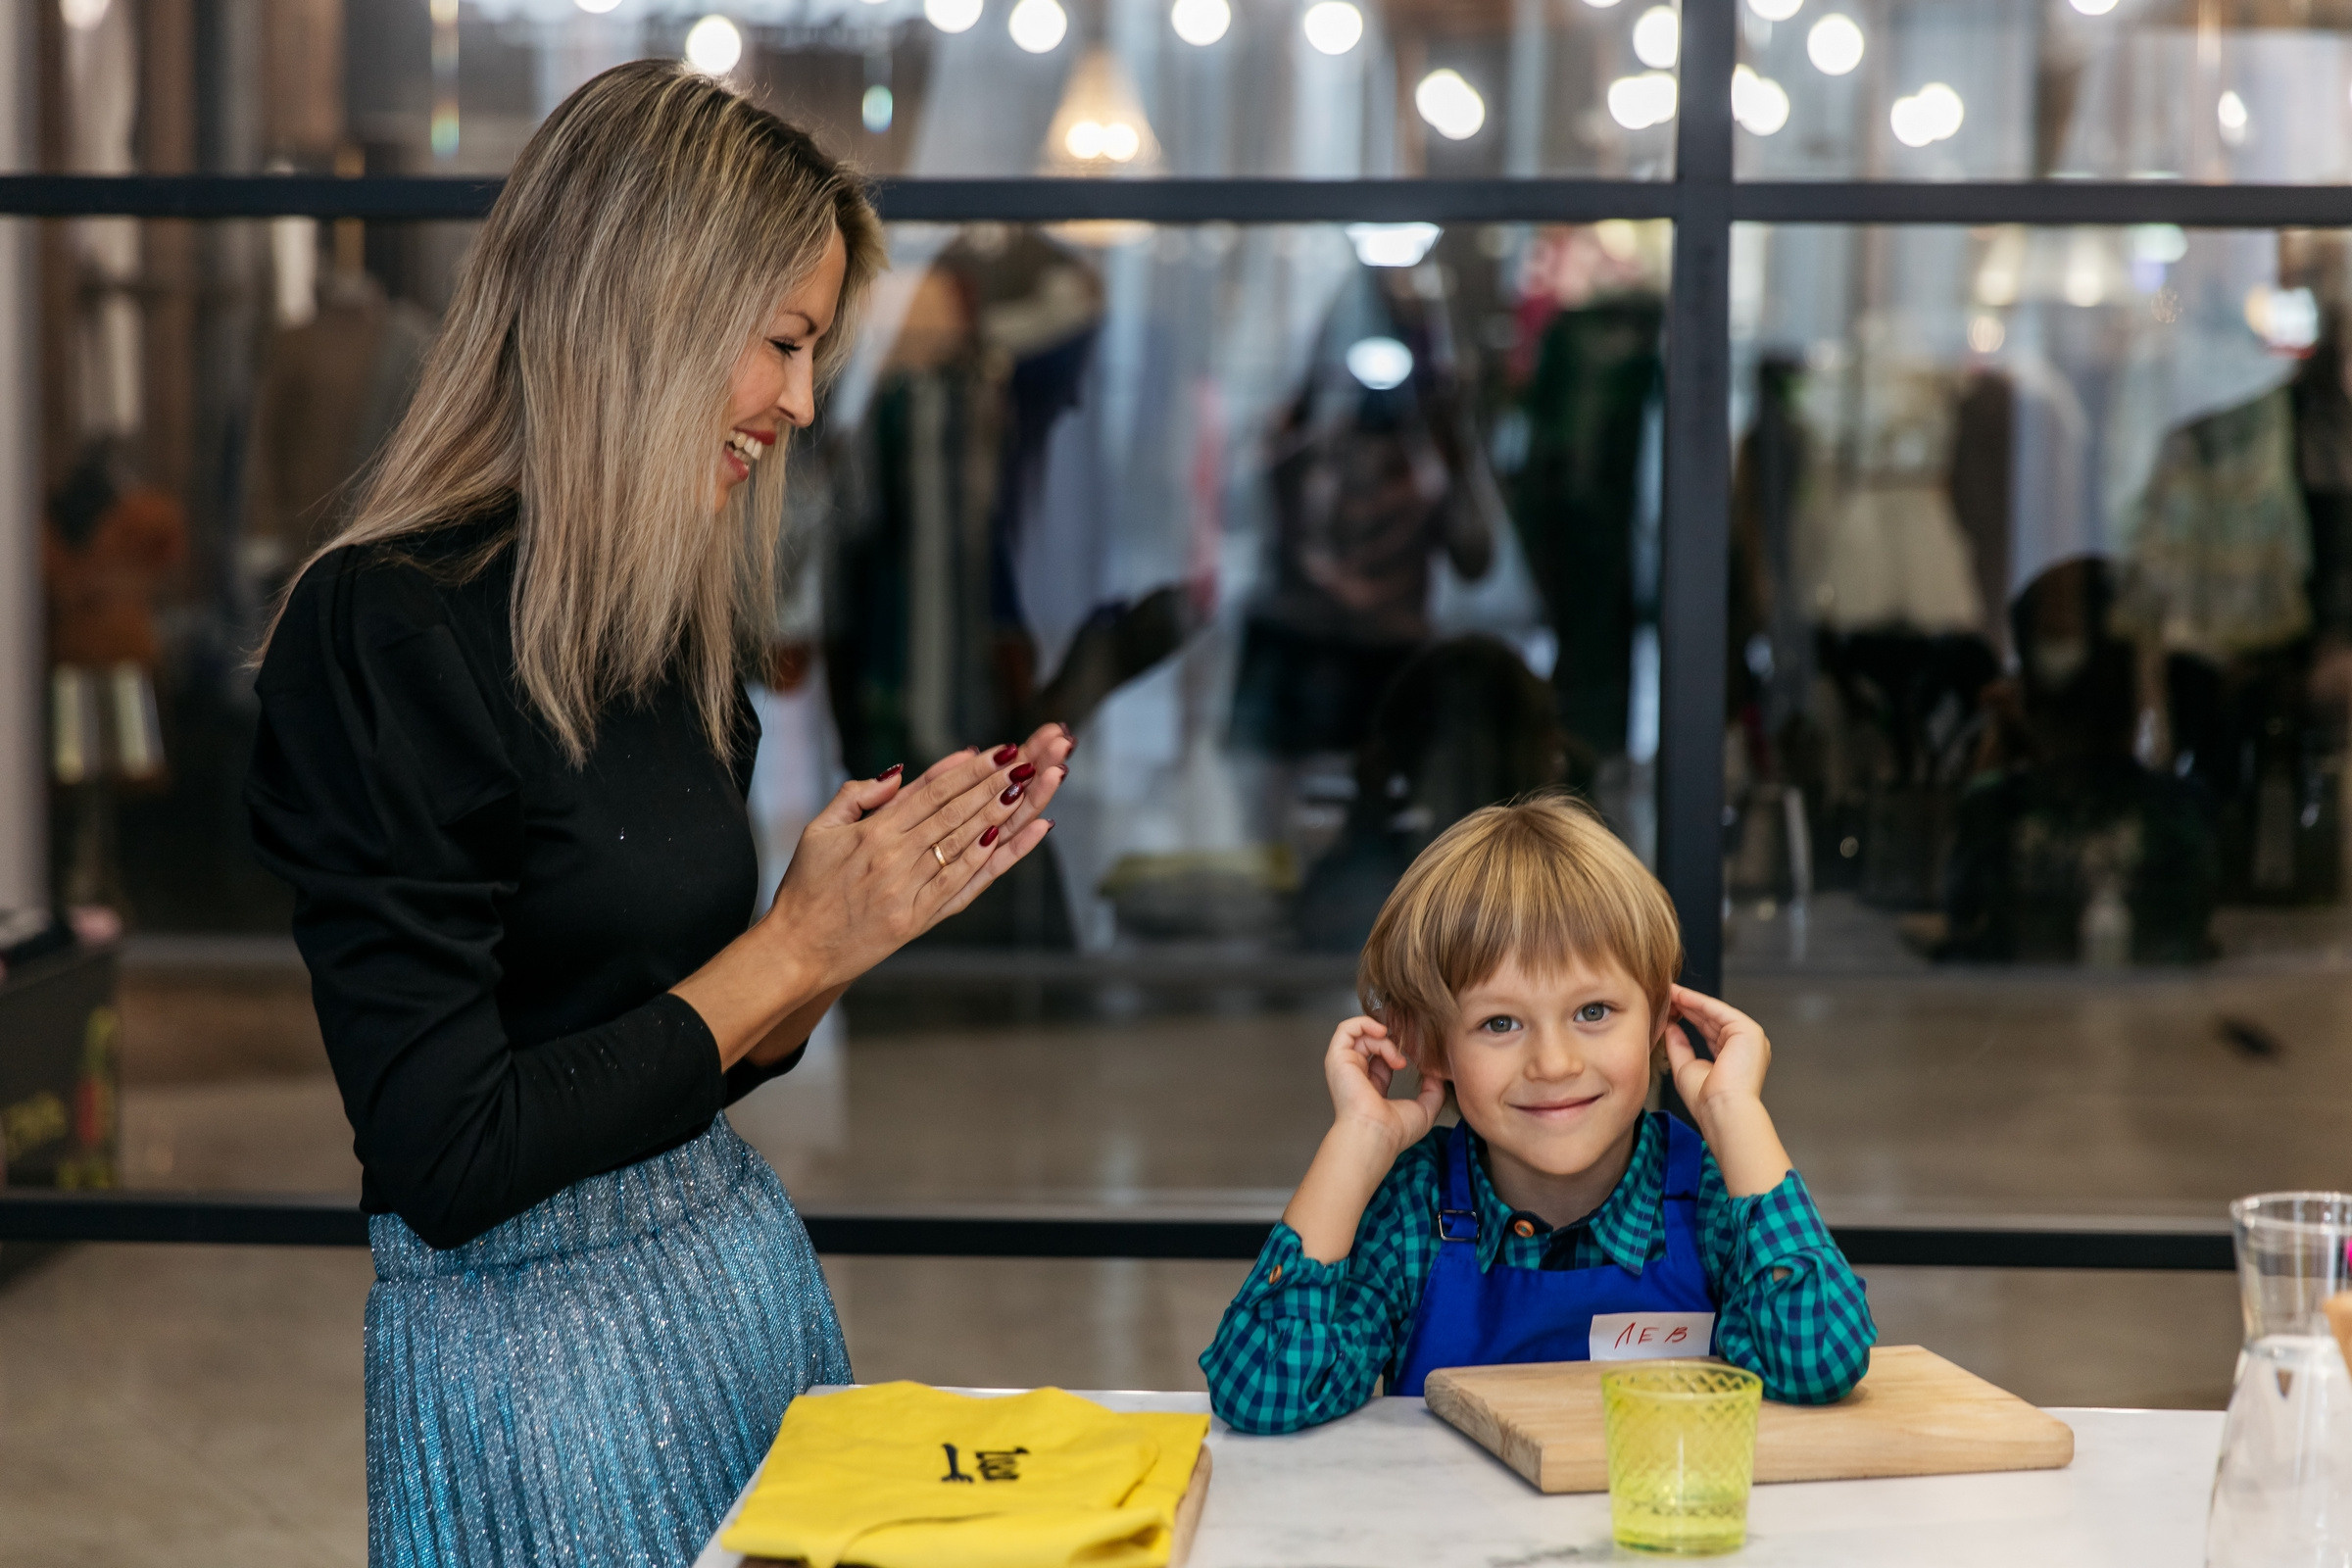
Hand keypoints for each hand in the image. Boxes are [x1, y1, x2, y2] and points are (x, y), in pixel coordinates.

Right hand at [764, 722, 1074, 992]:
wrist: (796, 950)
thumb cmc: (805, 889)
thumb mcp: (818, 831)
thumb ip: (855, 796)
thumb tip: (898, 772)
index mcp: (872, 832)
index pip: (929, 792)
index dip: (964, 769)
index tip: (993, 750)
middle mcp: (894, 857)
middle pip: (954, 811)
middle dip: (992, 782)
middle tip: (1025, 758)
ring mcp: (909, 889)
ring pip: (963, 842)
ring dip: (1000, 812)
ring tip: (1028, 785)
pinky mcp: (918, 920)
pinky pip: (961, 883)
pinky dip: (989, 858)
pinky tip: (1012, 836)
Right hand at [1321, 1015, 1445, 1161]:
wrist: (1376, 1134)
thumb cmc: (1395, 1131)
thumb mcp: (1424, 1109)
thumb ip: (1433, 1091)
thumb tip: (1437, 1075)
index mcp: (1372, 1086)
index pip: (1383, 1057)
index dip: (1400, 1049)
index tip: (1417, 1054)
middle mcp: (1356, 1074)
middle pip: (1372, 1042)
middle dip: (1393, 1039)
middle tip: (1408, 1049)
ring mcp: (1345, 1065)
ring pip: (1363, 1034)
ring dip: (1384, 1039)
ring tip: (1397, 1057)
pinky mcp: (1337, 1058)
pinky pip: (1346, 1029)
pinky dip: (1364, 1023)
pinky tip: (1382, 1033)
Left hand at [1663, 985, 1791, 1197]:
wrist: (1721, 1109)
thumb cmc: (1706, 1100)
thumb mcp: (1685, 1067)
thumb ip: (1678, 1046)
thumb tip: (1670, 1026)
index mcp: (1735, 1058)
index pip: (1708, 1032)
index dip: (1688, 1018)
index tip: (1668, 1009)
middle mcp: (1744, 1046)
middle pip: (1710, 1020)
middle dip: (1687, 1007)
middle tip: (1665, 995)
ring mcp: (1749, 1037)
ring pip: (1713, 1012)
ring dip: (1689, 1001)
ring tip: (1668, 991)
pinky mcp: (1748, 1030)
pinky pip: (1718, 1010)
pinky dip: (1698, 1002)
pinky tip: (1680, 995)